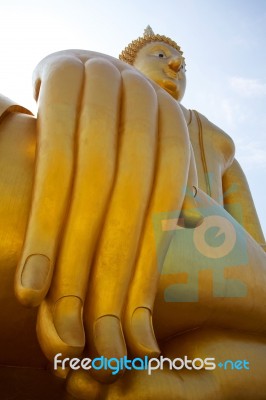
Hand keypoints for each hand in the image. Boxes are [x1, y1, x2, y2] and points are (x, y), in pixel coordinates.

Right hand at [14, 50, 199, 378]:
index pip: (165, 208)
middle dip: (112, 274)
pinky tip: (34, 281)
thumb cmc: (110, 128)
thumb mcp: (136, 160)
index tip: (134, 332)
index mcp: (172, 124)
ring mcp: (107, 81)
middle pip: (132, 200)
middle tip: (99, 340)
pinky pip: (55, 162)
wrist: (82, 69)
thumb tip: (184, 240)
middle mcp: (147, 100)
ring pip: (93, 186)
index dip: (148, 270)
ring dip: (73, 258)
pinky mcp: (64, 77)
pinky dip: (45, 223)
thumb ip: (152, 195)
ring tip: (60, 323)